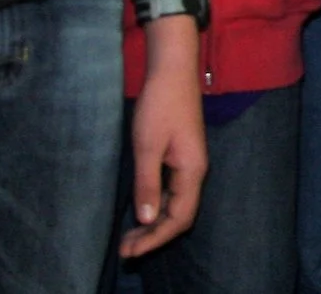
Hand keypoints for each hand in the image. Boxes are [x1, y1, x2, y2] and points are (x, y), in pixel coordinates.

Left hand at [119, 15, 207, 258]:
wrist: (172, 69)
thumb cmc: (160, 105)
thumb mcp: (148, 146)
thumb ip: (148, 184)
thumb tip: (148, 220)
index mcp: (192, 170)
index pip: (180, 218)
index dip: (156, 239)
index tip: (131, 251)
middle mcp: (195, 171)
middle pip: (181, 215)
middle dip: (154, 236)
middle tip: (125, 250)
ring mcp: (189, 163)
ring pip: (176, 204)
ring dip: (154, 223)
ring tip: (128, 237)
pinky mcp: (181, 156)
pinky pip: (172, 191)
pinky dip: (156, 206)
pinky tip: (141, 210)